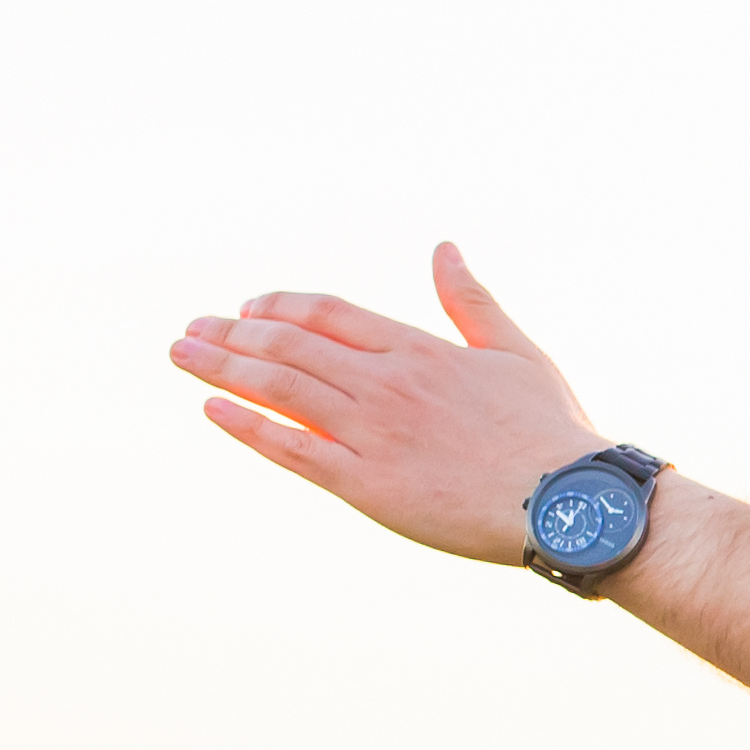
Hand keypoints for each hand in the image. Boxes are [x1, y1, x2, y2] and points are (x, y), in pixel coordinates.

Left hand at [169, 246, 610, 565]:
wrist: (567, 501)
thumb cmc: (550, 429)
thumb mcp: (515, 351)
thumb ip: (470, 301)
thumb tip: (444, 247)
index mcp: (419, 349)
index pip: (327, 313)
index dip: (279, 306)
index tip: (246, 308)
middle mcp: (386, 383)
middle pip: (288, 346)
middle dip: (231, 333)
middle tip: (190, 329)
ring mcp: (372, 433)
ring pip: (279, 389)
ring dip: (223, 368)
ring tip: (182, 354)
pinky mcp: (367, 484)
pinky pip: (292, 449)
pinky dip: (248, 426)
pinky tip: (213, 409)